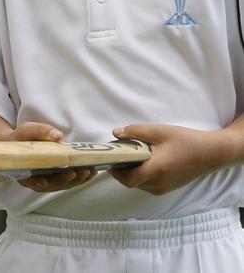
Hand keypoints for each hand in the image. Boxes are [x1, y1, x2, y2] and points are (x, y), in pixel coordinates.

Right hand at [10, 122, 97, 192]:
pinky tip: (90, 172)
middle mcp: (35, 180)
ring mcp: (47, 182)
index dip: (37, 181)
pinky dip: (79, 177)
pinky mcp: (56, 179)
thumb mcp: (27, 130)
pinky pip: (68, 181)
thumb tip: (57, 136)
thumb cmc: (22, 138)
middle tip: (81, 172)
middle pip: (51, 184)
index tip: (44, 181)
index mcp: (23, 170)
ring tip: (90, 171)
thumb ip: (41, 131)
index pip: (30, 179)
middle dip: (66, 180)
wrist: (21, 144)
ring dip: (77, 180)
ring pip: (62, 185)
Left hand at [110, 123, 232, 194]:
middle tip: (119, 152)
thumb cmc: (185, 141)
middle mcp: (158, 184)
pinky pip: (147, 184)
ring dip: (131, 172)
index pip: (128, 179)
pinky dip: (141, 174)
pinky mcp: (167, 188)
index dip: (116, 170)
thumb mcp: (159, 131)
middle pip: (131, 182)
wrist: (209, 153)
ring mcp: (163, 189)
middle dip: (122, 169)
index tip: (110, 157)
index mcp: (156, 170)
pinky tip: (144, 160)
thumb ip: (135, 132)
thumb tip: (116, 133)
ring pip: (139, 184)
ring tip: (131, 154)